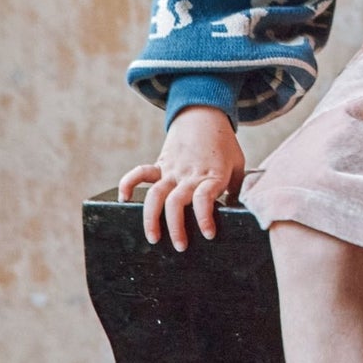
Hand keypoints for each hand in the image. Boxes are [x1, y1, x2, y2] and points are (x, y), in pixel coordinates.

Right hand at [117, 106, 245, 251]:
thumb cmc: (224, 144)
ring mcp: (172, 170)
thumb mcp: (238, 164)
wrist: (205, 115)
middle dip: (175, 227)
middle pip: (175, 202)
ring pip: (155, 194)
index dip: (204, 218)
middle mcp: (189, 175)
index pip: (205, 198)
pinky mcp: (160, 164)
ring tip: (153, 238)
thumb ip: (237, 189)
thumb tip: (238, 212)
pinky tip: (124, 199)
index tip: (208, 235)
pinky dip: (128, 184)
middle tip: (180, 247)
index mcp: (211, 175)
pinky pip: (140, 173)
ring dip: (150, 218)